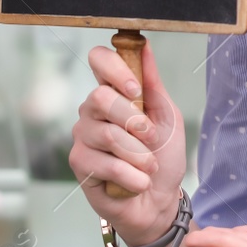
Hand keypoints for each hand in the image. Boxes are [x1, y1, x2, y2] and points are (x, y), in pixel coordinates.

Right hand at [69, 40, 186, 244]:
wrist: (160, 200)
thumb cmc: (163, 155)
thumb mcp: (167, 117)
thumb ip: (153, 84)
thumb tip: (145, 47)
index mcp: (113, 93)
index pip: (98, 60)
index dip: (114, 68)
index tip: (136, 88)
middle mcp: (92, 111)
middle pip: (99, 97)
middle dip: (134, 121)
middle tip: (150, 138)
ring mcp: (82, 138)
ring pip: (107, 135)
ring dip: (139, 154)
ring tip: (149, 165)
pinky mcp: (80, 165)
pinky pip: (107, 164)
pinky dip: (133, 176)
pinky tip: (138, 182)